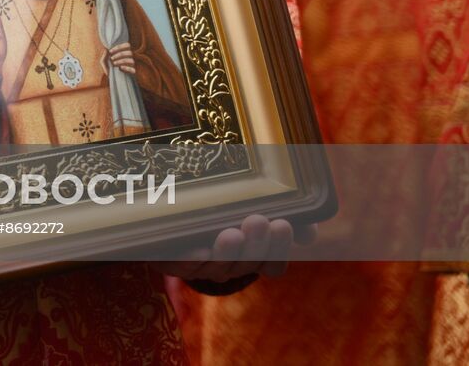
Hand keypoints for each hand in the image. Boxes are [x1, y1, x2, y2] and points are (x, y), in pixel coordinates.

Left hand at [103, 42, 135, 76]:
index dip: (119, 47)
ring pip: (131, 60)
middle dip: (120, 54)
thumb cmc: (108, 69)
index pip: (127, 45)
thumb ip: (104, 56)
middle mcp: (130, 58)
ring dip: (121, 61)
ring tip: (114, 63)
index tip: (110, 51)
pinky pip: (133, 69)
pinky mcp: (133, 72)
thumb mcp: (104, 62)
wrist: (112, 79)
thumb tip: (106, 48)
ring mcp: (132, 65)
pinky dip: (126, 67)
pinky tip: (120, 68)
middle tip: (111, 58)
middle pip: (130, 52)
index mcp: (124, 53)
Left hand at [155, 215, 316, 281]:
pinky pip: (182, 267)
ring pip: (216, 268)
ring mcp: (197, 265)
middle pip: (246, 264)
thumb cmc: (216, 202)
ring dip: (226, 253)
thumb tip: (307, 234)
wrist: (161, 203)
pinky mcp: (167, 260)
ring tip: (232, 233)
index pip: (272, 263)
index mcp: (248, 254)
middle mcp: (225, 263)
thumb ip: (286, 214)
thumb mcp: (252, 201)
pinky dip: (192, 260)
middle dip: (255, 245)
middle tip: (259, 221)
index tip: (284, 224)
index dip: (278, 250)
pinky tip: (200, 250)